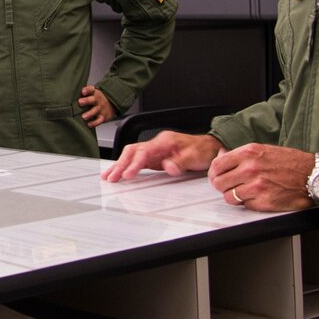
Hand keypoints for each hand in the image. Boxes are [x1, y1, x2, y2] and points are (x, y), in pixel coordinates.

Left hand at [77, 85, 115, 127]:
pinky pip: (98, 120)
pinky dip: (94, 123)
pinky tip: (88, 124)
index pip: (91, 89)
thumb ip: (82, 94)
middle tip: (80, 102)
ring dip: (89, 114)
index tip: (83, 91)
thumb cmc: (96, 99)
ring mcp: (100, 109)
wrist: (111, 104)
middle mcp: (97, 100)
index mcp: (93, 93)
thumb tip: (67, 94)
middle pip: (93, 99)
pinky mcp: (102, 117)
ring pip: (95, 111)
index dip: (87, 90)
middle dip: (86, 101)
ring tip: (83, 117)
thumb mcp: (91, 93)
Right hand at [102, 131, 219, 181]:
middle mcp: (157, 144)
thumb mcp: (194, 157)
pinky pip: (137, 161)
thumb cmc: (202, 150)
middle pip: (132, 151)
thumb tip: (167, 167)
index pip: (144, 151)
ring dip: (120, 165)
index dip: (134, 163)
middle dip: (120, 164)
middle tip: (110, 176)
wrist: (210, 148)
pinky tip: (121, 174)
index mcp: (164, 141)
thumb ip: (179, 162)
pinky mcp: (155, 158)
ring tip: (108, 176)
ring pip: (132, 155)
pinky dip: (127, 167)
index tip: (127, 174)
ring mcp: (155, 151)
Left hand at [207, 142, 314, 211]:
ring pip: (229, 197)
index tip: (216, 176)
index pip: (217, 165)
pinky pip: (244, 205)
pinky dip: (248, 203)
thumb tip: (221, 156)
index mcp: (249, 153)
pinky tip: (258, 196)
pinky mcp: (263, 202)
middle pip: (219, 183)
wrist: (312, 175)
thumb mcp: (263, 150)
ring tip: (245, 192)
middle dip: (222, 186)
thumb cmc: (290, 162)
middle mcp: (250, 169)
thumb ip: (241, 154)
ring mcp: (256, 186)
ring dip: (234, 196)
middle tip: (229, 186)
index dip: (214, 173)